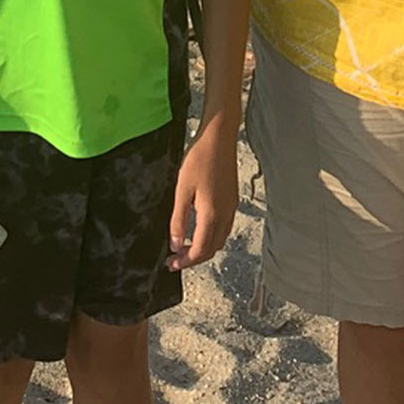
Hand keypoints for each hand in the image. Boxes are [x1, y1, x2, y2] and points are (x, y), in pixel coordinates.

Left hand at [166, 122, 240, 268]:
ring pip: (219, 240)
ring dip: (203, 248)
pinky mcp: (232, 200)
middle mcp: (226, 215)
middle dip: (194, 258)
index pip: (201, 250)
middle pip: (212, 249)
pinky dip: (211, 237)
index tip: (171, 264)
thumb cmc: (199, 159)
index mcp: (212, 215)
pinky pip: (224, 228)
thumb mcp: (182, 191)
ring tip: (184, 247)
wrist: (219, 138)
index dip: (185, 262)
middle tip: (174, 259)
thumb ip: (179, 221)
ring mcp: (232, 208)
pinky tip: (198, 230)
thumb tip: (175, 245)